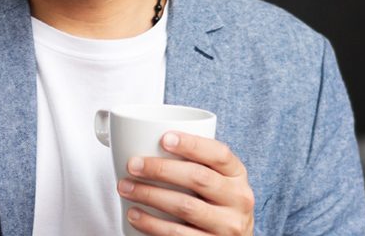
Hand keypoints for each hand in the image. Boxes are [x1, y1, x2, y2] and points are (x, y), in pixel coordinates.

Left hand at [117, 132, 255, 235]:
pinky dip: (152, 224)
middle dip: (160, 170)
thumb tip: (142, 139)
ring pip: (185, 206)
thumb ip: (195, 162)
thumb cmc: (215, 201)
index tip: (163, 138)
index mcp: (237, 175)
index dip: (192, 144)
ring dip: (150, 196)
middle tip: (132, 165)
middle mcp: (238, 199)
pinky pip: (178, 234)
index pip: (219, 154)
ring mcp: (228, 225)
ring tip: (125, 188)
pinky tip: (134, 215)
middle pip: (198, 178)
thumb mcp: (217, 179)